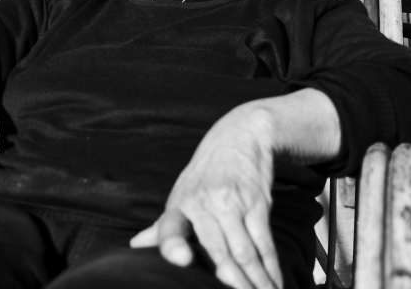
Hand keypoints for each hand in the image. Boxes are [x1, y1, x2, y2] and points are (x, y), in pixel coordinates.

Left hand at [130, 107, 282, 288]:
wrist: (240, 136)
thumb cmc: (206, 174)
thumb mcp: (181, 193)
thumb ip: (163, 226)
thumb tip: (135, 245)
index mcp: (178, 205)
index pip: (169, 227)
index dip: (171, 244)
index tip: (181, 259)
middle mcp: (202, 204)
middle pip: (217, 250)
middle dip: (231, 282)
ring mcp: (231, 202)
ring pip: (243, 251)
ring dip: (255, 281)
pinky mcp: (256, 202)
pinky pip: (264, 241)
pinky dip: (271, 265)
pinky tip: (275, 282)